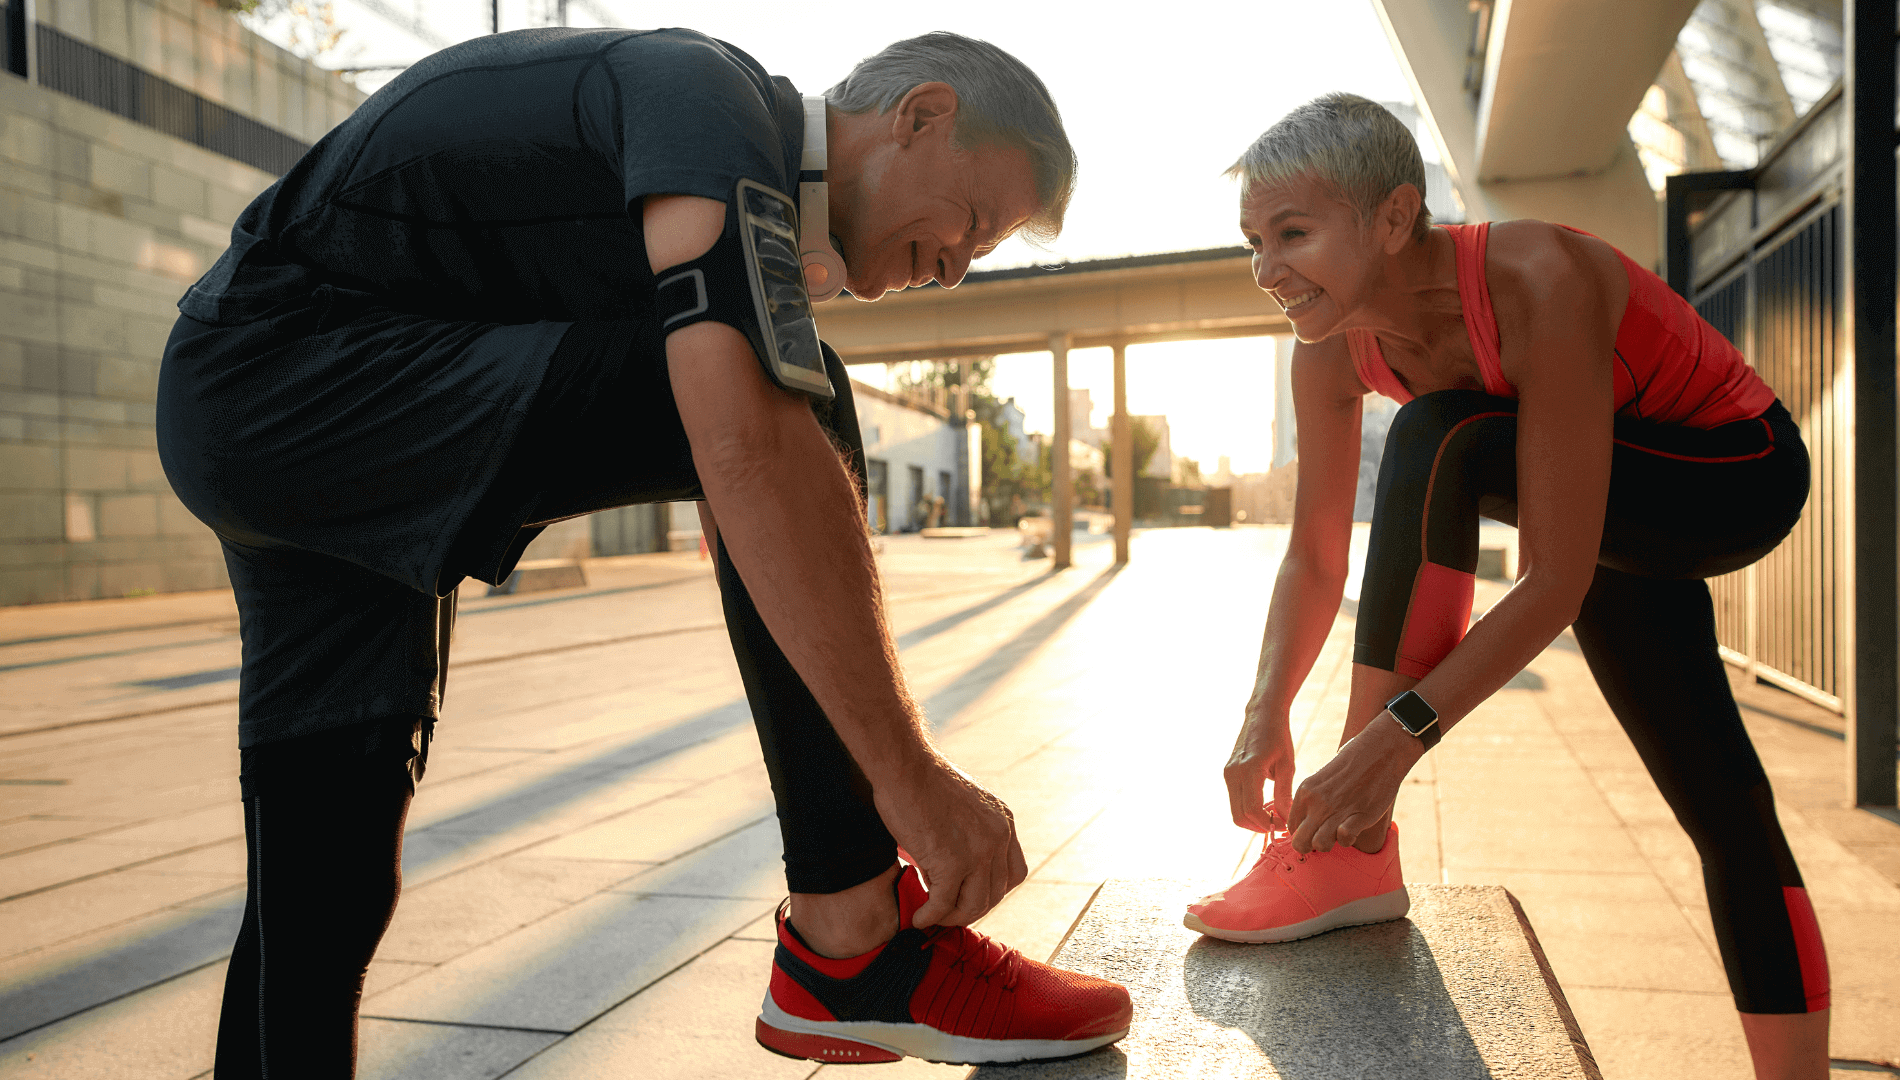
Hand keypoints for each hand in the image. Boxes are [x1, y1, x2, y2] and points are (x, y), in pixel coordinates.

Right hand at [874, 752, 1026, 928]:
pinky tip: (918, 917)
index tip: (969, 896)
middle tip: (945, 911)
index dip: (992, 892)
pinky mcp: (952, 863)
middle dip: (970, 908)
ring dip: (951, 917)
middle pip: (996, 894)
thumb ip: (971, 835)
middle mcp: (998, 838)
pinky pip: (943, 904)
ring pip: (974, 905)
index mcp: (1004, 823)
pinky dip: (930, 916)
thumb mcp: (965, 806)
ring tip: (931, 915)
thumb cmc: (923, 782)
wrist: (905, 767)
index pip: (1014, 874)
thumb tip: (956, 874)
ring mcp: (978, 852)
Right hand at [1224, 706, 1294, 833]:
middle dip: (1258, 827)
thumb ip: (1284, 793)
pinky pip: (1235, 800)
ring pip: (1235, 811)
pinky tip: (1265, 805)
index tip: (1284, 826)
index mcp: (1250, 769)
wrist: (1262, 715)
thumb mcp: (1287, 765)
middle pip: (1239, 816)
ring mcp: (1228, 773)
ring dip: (1253, 820)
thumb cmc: (1278, 736)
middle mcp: (1233, 773)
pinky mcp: (1228, 773)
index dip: (1268, 824)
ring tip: (1273, 816)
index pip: (1252, 809)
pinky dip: (1248, 809)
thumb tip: (1287, 819)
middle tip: (1278, 826)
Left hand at [1287, 713, 1421, 852]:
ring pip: (1319, 845)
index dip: (1303, 834)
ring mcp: (1337, 809)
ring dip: (1330, 844)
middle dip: (1310, 847)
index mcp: (1305, 791)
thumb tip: (1311, 820)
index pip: (1292, 826)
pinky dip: (1348, 839)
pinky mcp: (1358, 814)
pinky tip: (1354, 829)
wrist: (1380, 749)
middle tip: (1324, 838)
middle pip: (1300, 842)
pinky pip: (1344, 838)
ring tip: (1339, 833)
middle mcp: (1316, 802)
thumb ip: (1314, 798)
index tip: (1315, 831)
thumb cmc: (1353, 762)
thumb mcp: (1322, 777)